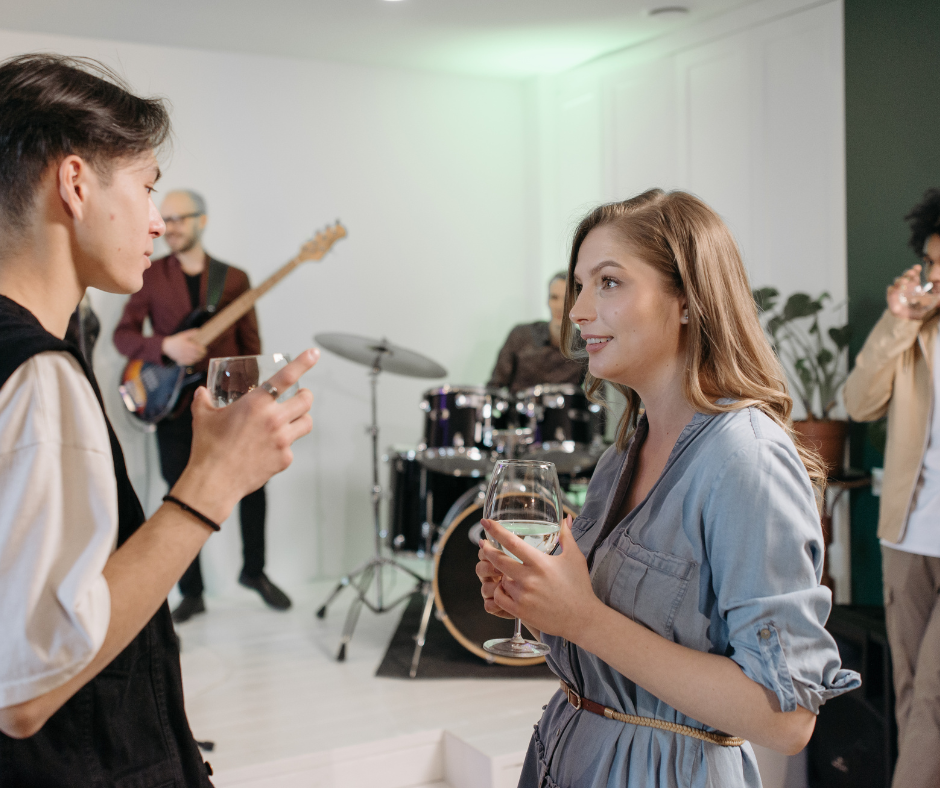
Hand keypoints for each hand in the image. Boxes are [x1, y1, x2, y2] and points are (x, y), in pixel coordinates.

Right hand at [161, 329, 205, 364]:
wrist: (167, 346)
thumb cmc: (176, 340)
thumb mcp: (183, 335)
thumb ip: (190, 333)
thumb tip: (198, 330)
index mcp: (186, 345)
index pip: (197, 348)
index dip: (202, 350)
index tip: (205, 349)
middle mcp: (185, 351)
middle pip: (196, 354)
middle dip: (202, 354)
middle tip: (204, 353)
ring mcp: (183, 356)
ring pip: (193, 359)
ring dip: (198, 359)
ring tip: (201, 357)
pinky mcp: (180, 360)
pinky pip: (188, 363)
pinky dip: (193, 362)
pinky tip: (195, 360)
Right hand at [175, 349, 318, 521]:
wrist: (214, 481)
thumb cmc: (208, 447)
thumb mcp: (202, 417)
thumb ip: (204, 400)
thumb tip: (202, 392)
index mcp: (257, 403)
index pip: (286, 376)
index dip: (304, 362)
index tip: (314, 353)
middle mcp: (274, 419)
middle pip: (306, 400)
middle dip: (305, 395)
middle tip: (299, 396)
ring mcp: (283, 440)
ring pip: (307, 422)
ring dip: (301, 418)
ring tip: (290, 421)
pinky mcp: (285, 458)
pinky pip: (292, 447)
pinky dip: (284, 446)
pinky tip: (269, 449)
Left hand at [479, 516, 600, 641]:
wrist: (582, 618)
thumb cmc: (579, 586)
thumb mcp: (575, 557)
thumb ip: (566, 536)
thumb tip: (566, 518)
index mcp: (540, 563)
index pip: (512, 542)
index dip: (496, 530)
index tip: (485, 522)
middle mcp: (529, 578)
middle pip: (498, 560)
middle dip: (487, 550)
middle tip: (483, 544)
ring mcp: (523, 596)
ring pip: (500, 580)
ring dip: (500, 575)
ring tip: (507, 574)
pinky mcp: (520, 611)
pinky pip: (498, 598)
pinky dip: (499, 592)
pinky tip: (505, 589)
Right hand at [887, 264, 929, 319]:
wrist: (911, 319)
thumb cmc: (920, 309)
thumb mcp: (931, 301)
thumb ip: (936, 297)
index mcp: (914, 284)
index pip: (914, 274)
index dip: (915, 269)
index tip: (918, 267)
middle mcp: (906, 285)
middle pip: (905, 275)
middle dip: (908, 273)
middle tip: (912, 273)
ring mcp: (898, 291)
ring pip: (897, 281)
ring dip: (900, 280)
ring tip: (905, 281)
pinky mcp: (892, 297)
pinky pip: (890, 291)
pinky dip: (893, 289)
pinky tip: (897, 289)